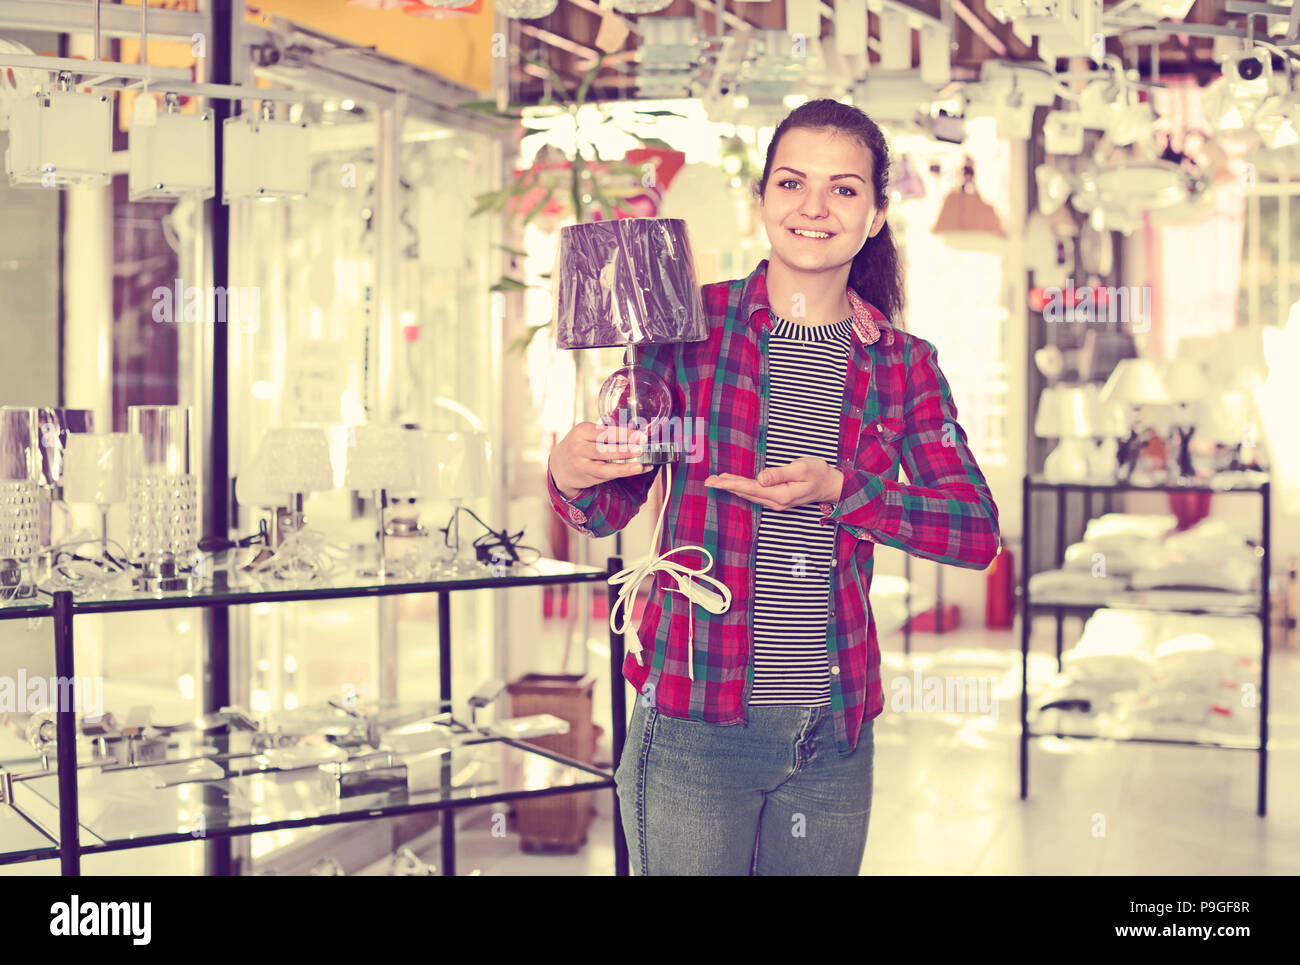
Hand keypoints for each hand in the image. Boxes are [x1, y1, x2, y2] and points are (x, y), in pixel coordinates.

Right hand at [550, 421, 653, 498]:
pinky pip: (606, 477)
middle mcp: (578, 448)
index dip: (623, 434)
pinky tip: (637, 470)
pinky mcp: (586, 478)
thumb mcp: (588, 433)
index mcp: (581, 432)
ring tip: (639, 466)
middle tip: (640, 449)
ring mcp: (581, 465)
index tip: (640, 436)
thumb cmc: (580, 444)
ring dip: (623, 468)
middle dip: (623, 450)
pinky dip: (622, 474)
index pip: (604, 433)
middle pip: (602, 450)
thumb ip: (607, 433)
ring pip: (603, 468)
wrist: (559, 464)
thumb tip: (635, 432)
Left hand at [705, 457, 843, 510]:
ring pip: (749, 494)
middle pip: (746, 493)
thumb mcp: (802, 469)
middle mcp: (776, 501)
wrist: (829, 485)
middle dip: (726, 486)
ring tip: (715, 481)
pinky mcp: (776, 498)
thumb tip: (761, 477)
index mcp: (781, 495)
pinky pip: (755, 494)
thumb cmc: (818, 473)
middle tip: (708, 481)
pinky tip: (733, 484)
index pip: (751, 488)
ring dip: (732, 487)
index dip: (732, 484)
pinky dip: (742, 488)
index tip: (716, 481)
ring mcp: (776, 502)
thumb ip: (780, 474)